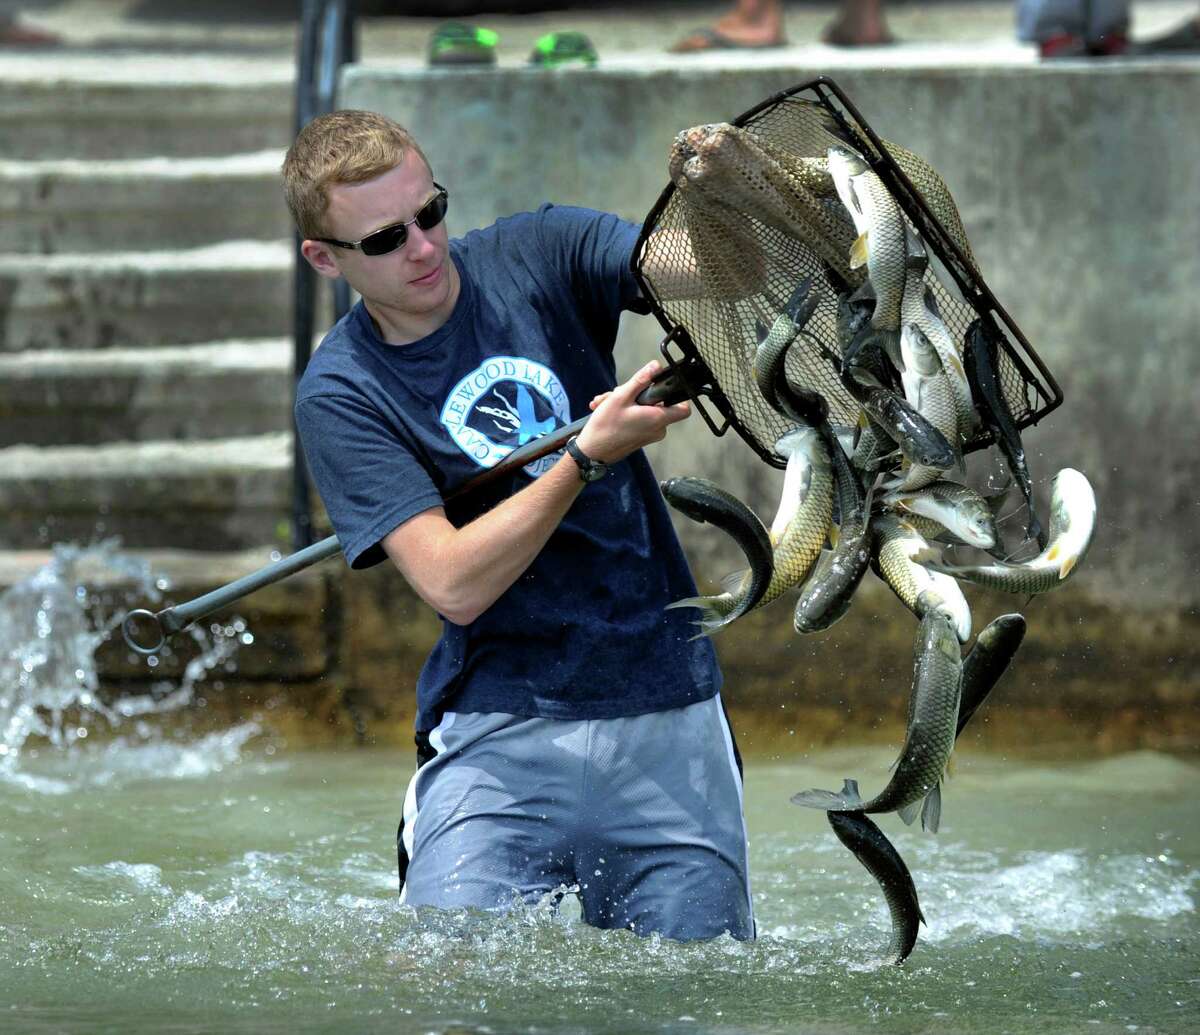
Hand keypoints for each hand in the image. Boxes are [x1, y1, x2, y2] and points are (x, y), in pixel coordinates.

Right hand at [575, 361, 690, 463]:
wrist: (591, 452)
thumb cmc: (605, 427)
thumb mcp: (621, 397)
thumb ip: (640, 380)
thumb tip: (656, 366)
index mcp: (657, 419)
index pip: (684, 408)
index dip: (677, 395)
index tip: (662, 387)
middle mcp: (657, 429)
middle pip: (657, 404)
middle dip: (637, 394)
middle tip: (618, 393)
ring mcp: (649, 435)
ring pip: (644, 410)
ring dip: (626, 402)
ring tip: (606, 403)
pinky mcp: (641, 438)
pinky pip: (638, 419)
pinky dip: (625, 412)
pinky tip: (606, 410)